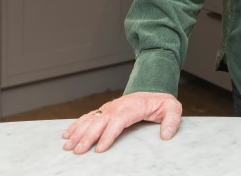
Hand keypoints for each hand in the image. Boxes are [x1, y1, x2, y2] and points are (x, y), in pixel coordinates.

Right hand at [61, 92, 181, 153]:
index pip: (119, 120)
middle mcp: (119, 106)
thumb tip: (166, 134)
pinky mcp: (105, 110)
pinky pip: (89, 116)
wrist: (153, 90)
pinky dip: (77, 125)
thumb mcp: (173, 108)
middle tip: (78, 150)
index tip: (100, 148)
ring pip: (92, 119)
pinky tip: (67, 134)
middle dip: (88, 136)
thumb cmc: (162, 103)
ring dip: (78, 132)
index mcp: (134, 106)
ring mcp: (110, 107)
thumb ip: (172, 120)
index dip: (109, 134)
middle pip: (101, 121)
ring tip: (68, 145)